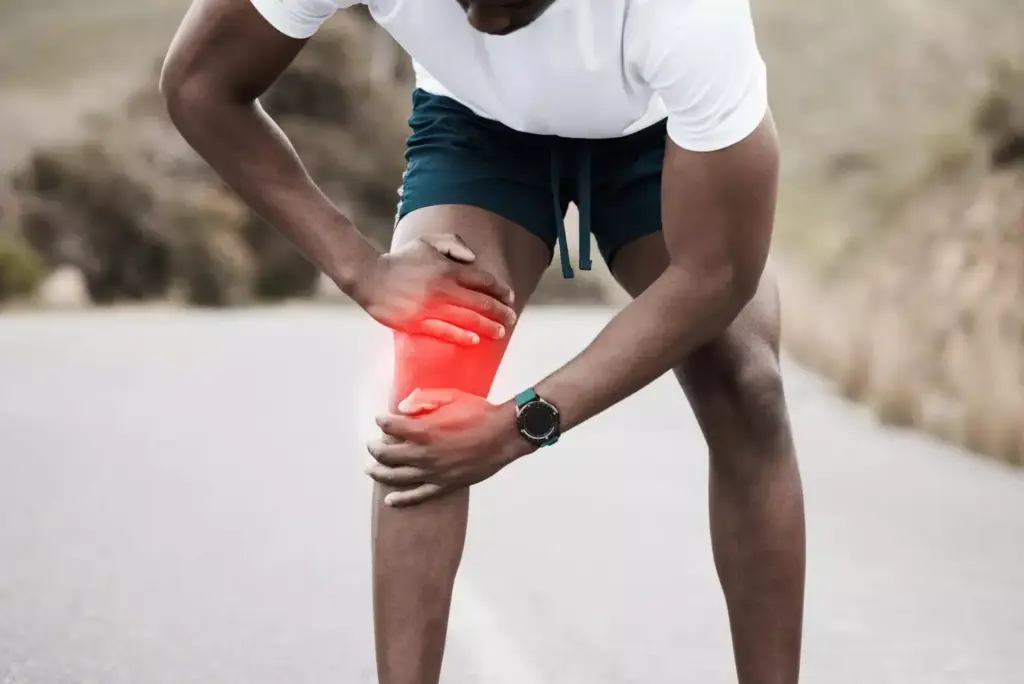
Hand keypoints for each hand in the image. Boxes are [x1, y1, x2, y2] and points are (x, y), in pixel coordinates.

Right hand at [351, 234, 516, 345]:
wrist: (369, 276)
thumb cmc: (401, 260)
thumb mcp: (427, 242)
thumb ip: (453, 244)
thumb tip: (474, 258)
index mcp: (447, 268)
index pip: (483, 280)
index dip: (500, 289)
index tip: (510, 296)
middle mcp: (443, 288)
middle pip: (481, 301)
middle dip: (500, 311)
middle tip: (512, 317)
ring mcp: (430, 307)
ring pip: (467, 319)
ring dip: (488, 326)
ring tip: (501, 332)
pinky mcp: (417, 322)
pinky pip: (445, 332)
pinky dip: (461, 336)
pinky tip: (475, 340)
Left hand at [365, 388, 533, 506]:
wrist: (503, 436)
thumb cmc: (478, 413)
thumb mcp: (450, 398)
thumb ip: (423, 400)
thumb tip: (402, 408)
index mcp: (424, 431)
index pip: (390, 427)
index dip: (382, 422)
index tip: (380, 419)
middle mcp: (424, 454)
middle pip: (387, 455)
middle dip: (375, 448)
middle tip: (372, 444)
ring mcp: (433, 472)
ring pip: (397, 477)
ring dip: (379, 472)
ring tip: (371, 469)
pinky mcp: (444, 485)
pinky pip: (418, 496)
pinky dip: (402, 499)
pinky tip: (390, 500)